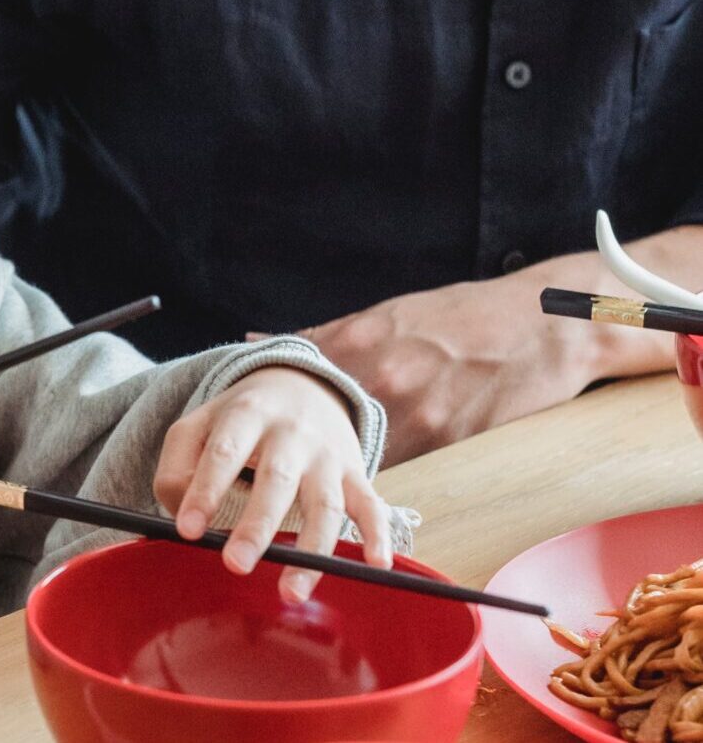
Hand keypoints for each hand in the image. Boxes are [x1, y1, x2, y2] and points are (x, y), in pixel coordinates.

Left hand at [154, 366, 388, 602]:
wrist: (299, 384)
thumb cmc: (237, 419)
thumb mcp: (198, 425)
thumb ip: (178, 465)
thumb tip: (181, 512)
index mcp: (247, 415)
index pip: (223, 452)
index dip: (205, 491)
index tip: (187, 530)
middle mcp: (291, 433)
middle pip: (276, 480)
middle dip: (257, 525)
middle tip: (235, 565)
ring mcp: (327, 455)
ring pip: (325, 503)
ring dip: (312, 548)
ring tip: (291, 593)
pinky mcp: (354, 474)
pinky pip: (371, 505)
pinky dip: (378, 534)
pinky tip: (377, 565)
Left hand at [276, 269, 670, 464]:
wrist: (543, 325)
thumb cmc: (461, 315)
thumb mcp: (388, 313)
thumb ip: (322, 335)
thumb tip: (253, 339)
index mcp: (359, 339)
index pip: (296, 384)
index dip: (275, 412)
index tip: (256, 434)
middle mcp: (380, 376)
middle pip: (321, 428)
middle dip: (301, 453)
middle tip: (284, 471)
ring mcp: (415, 412)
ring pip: (358, 456)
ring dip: (340, 473)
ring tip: (326, 485)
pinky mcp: (448, 441)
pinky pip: (401, 469)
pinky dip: (385, 476)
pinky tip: (375, 484)